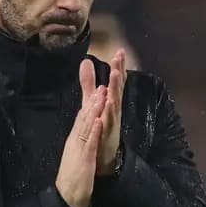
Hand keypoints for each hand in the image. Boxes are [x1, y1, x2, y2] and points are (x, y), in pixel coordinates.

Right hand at [56, 59, 105, 206]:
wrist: (66, 198)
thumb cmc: (73, 178)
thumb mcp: (78, 157)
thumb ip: (81, 144)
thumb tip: (84, 133)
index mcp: (75, 141)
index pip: (83, 120)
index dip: (90, 105)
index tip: (98, 90)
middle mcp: (76, 142)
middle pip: (84, 118)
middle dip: (93, 101)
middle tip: (102, 85)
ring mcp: (79, 150)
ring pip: (87, 126)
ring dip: (94, 110)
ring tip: (101, 95)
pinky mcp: (84, 160)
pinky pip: (90, 143)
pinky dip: (95, 131)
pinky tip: (100, 120)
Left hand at [95, 49, 125, 176]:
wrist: (102, 155)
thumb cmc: (101, 126)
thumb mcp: (93, 102)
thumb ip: (89, 83)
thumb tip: (85, 61)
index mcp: (111, 101)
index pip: (115, 81)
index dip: (118, 67)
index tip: (120, 51)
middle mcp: (114, 109)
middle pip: (117, 88)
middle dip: (118, 73)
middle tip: (119, 58)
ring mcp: (112, 121)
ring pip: (115, 102)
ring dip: (115, 89)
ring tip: (115, 75)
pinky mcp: (108, 133)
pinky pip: (109, 121)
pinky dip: (109, 112)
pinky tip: (109, 103)